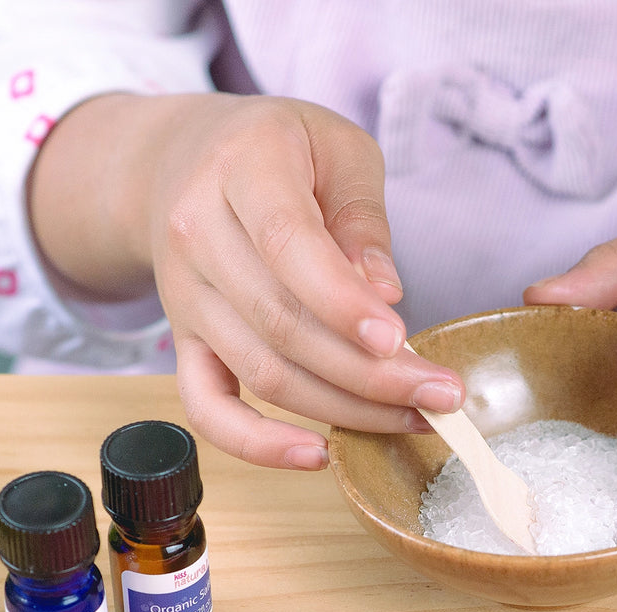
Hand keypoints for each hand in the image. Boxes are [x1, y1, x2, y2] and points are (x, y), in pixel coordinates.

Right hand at [29, 93, 464, 468]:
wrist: (173, 162)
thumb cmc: (275, 151)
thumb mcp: (336, 149)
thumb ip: (364, 218)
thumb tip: (384, 296)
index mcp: (241, 169)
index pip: (289, 246)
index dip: (343, 303)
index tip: (400, 341)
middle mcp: (197, 236)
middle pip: (284, 326)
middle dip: (372, 375)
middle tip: (442, 396)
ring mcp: (184, 298)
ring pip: (264, 373)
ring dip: (346, 410)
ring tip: (415, 419)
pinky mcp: (183, 343)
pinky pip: (208, 408)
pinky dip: (258, 446)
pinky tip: (319, 457)